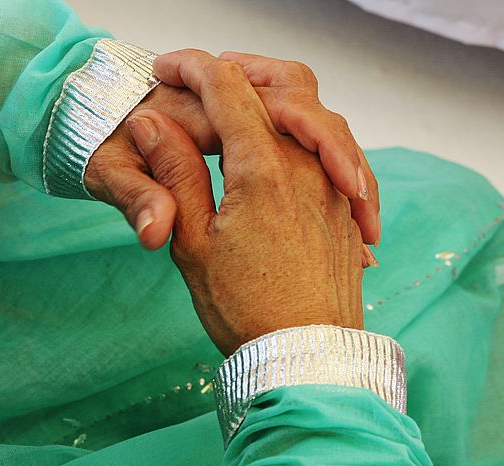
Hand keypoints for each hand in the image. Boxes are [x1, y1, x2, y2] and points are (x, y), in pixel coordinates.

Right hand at [126, 51, 363, 355]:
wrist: (309, 359)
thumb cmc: (248, 311)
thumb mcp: (193, 245)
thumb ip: (175, 175)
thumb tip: (155, 125)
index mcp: (263, 170)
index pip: (227, 89)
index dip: (192, 68)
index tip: (166, 70)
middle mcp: (308, 169)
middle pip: (281, 87)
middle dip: (240, 71)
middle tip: (206, 76)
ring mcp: (335, 188)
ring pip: (315, 117)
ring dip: (278, 101)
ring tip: (245, 107)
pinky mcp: (348, 209)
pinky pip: (334, 154)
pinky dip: (308, 138)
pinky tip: (288, 152)